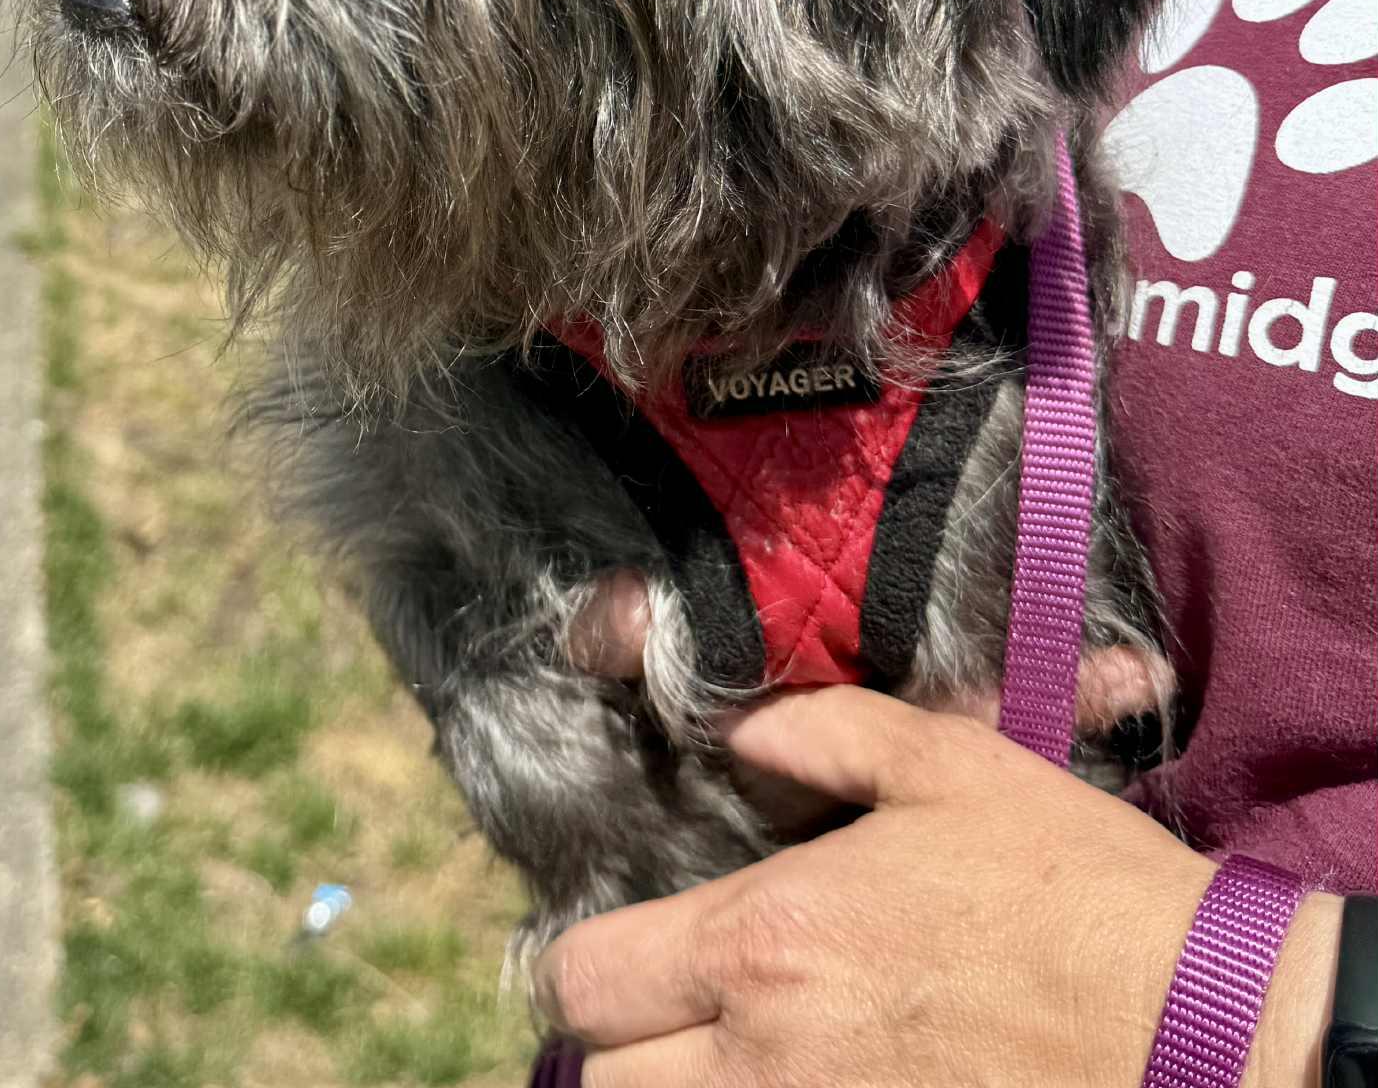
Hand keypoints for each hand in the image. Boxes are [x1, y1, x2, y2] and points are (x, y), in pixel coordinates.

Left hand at [532, 686, 1339, 1087]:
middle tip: (678, 1012)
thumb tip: (737, 732)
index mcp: (765, 940)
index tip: (634, 947)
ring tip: (738, 1053)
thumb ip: (825, 733)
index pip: (583, 980)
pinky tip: (811, 1082)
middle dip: (625, 1045)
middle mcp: (765, 1057)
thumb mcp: (950, 765)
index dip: (591, 961)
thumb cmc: (1072, 887)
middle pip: (603, 1085)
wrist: (1200, 1026)